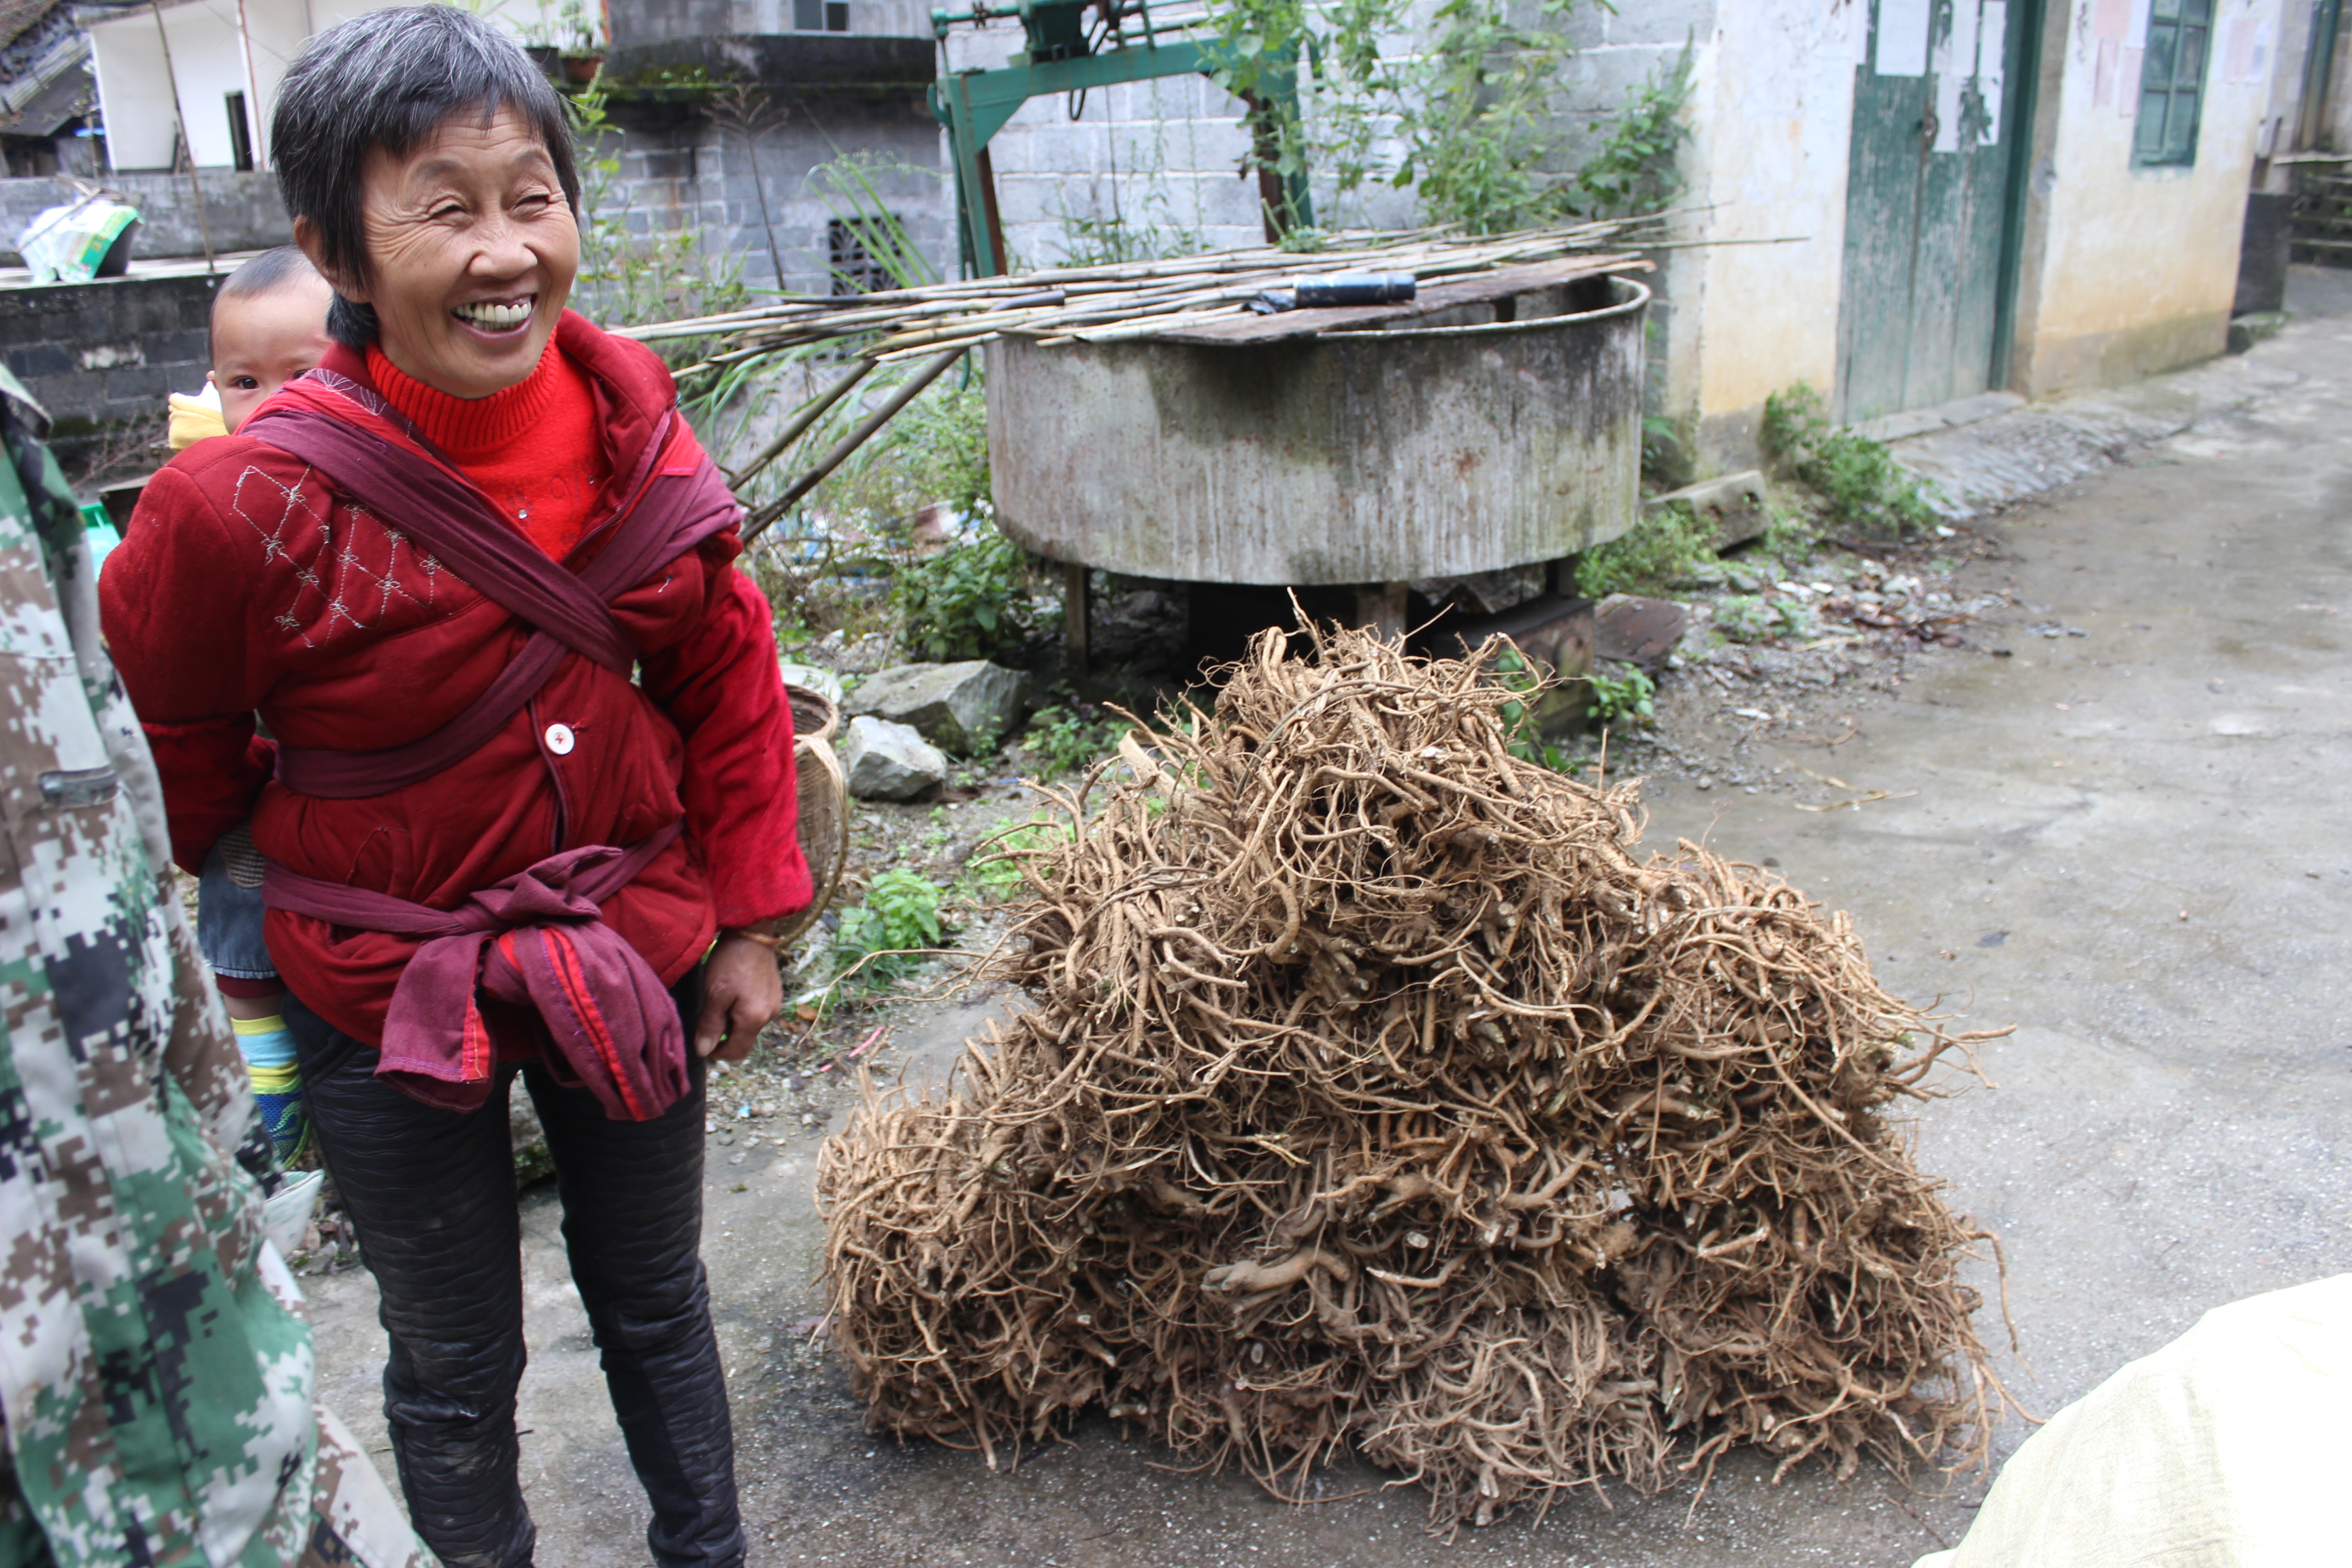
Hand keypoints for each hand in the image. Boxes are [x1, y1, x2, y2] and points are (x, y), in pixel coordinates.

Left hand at [693, 931, 783, 1061]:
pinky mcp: (775, 993)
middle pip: (744, 1038)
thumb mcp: (714, 993)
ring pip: (750, 1024)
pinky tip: (734, 990)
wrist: (752, 932)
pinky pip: (757, 1010)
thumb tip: (704, 1051)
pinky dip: (743, 1008)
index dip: (718, 1053)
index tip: (703, 1042)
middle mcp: (770, 1015)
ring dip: (733, 1019)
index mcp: (754, 1018)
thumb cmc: (730, 961)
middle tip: (710, 1012)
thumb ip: (710, 1025)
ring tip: (721, 997)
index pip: (737, 1052)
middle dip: (725, 1033)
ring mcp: (775, 1003)